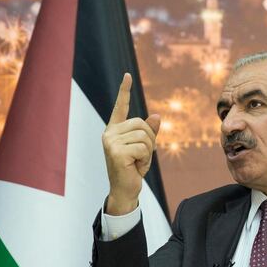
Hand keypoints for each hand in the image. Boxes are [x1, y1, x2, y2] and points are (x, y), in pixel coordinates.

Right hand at [102, 73, 160, 215]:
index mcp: (114, 130)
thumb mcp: (144, 147)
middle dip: (149, 140)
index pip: (121, 107)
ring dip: (148, 152)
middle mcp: (110, 133)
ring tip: (138, 162)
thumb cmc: (133, 168)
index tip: (127, 75)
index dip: (124, 91)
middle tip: (141, 156)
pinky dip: (146, 159)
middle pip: (142, 124)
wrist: (125, 190)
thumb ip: (149, 131)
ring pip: (144, 136)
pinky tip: (136, 167)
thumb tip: (157, 116)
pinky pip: (144, 148)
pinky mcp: (116, 152)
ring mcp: (111, 142)